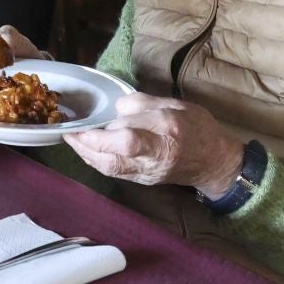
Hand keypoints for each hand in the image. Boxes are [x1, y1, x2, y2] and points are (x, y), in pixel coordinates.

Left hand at [63, 93, 243, 196]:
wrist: (214, 162)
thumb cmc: (197, 127)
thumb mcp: (176, 103)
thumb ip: (144, 103)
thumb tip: (116, 109)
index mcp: (167, 130)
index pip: (131, 136)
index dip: (102, 133)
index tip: (84, 122)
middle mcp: (156, 155)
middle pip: (116, 157)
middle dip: (87, 147)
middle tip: (69, 133)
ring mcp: (150, 172)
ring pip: (112, 169)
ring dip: (88, 155)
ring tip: (73, 140)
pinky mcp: (145, 180)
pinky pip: (116, 173)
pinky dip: (97, 162)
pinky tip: (87, 151)